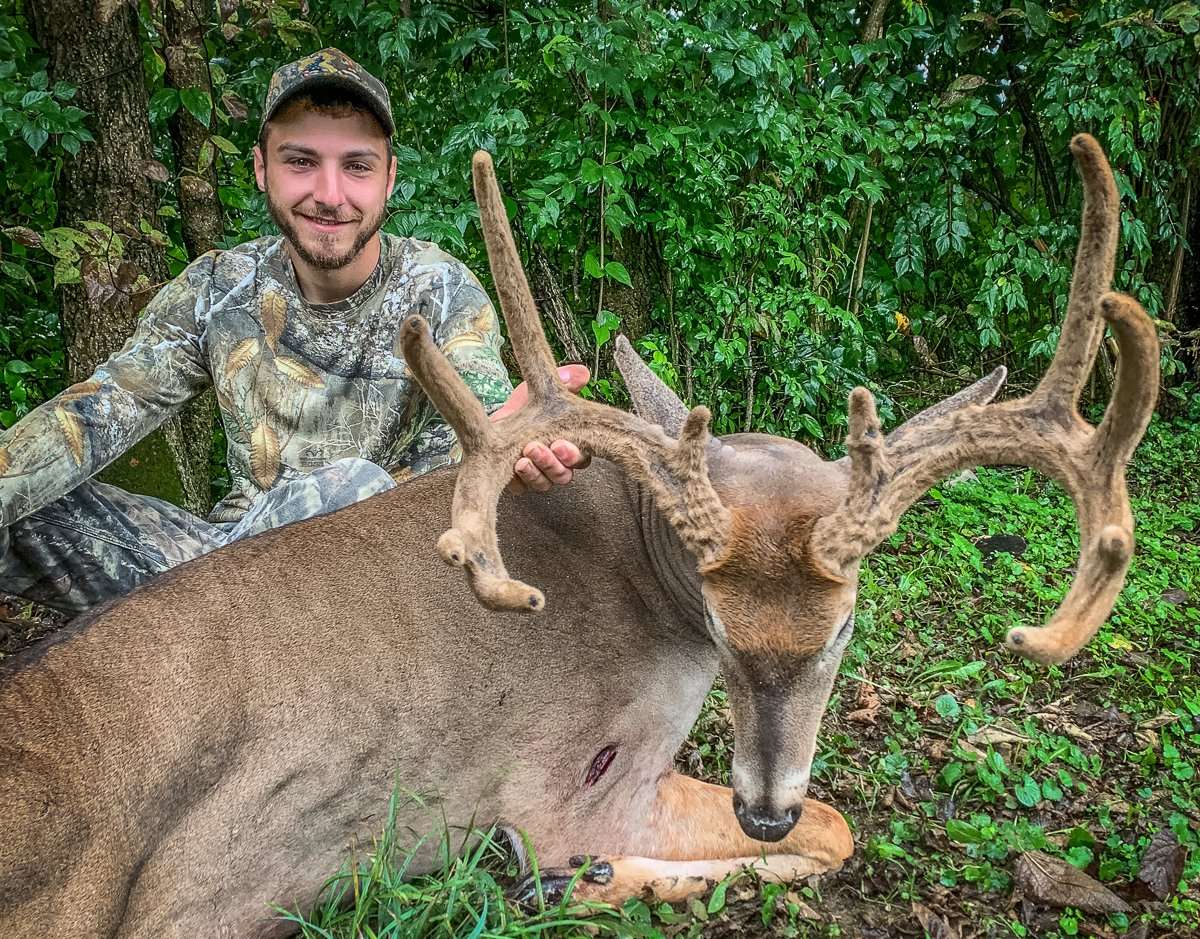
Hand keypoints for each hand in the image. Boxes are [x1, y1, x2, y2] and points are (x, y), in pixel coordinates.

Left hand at [492, 365, 590, 492]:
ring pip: (544, 484)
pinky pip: (522, 489)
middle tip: (539, 448)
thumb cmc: (528, 406)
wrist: (498, 420)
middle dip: (553, 463)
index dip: (574, 455)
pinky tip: (511, 468)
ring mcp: (539, 476)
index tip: (560, 443)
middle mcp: (558, 466)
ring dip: (535, 473)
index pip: (582, 459)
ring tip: (523, 459)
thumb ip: (565, 381)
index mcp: (571, 447)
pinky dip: (518, 481)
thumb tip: (581, 373)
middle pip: (564, 475)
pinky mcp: (518, 483)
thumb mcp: (545, 390)